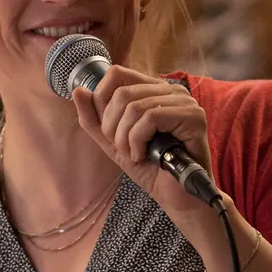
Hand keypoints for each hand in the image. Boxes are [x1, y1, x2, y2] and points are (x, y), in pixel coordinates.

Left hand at [71, 64, 214, 227]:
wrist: (176, 197)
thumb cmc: (150, 169)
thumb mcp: (113, 143)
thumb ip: (94, 119)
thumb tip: (78, 91)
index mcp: (153, 90)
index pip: (117, 74)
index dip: (102, 100)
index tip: (109, 130)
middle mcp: (170, 90)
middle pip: (122, 92)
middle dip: (113, 127)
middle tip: (123, 148)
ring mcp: (184, 102)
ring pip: (134, 106)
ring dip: (125, 138)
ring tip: (134, 154)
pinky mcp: (193, 116)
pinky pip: (151, 117)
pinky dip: (138, 141)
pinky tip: (143, 155)